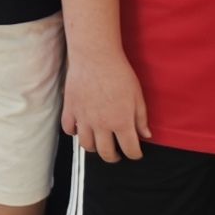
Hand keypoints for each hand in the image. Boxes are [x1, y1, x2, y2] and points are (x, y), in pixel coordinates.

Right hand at [62, 47, 149, 166]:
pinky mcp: (70, 109)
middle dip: (114, 157)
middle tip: (117, 154)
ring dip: (94, 148)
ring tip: (99, 142)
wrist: (95, 56)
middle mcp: (102, 125)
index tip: (136, 152)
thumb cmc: (119, 73)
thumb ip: (141, 118)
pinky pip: (69, 129)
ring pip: (86, 145)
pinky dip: (74, 132)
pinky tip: (80, 128)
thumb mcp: (137, 96)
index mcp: (121, 122)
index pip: (130, 150)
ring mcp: (83, 118)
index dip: (135, 155)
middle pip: (106, 153)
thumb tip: (146, 135)